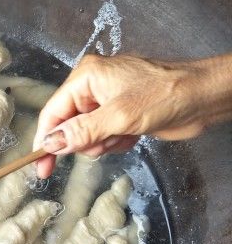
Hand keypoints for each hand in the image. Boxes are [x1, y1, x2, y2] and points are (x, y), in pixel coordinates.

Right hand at [34, 52, 229, 177]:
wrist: (202, 98)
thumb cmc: (165, 96)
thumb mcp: (119, 117)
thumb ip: (82, 132)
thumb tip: (52, 143)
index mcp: (86, 77)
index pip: (53, 112)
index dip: (46, 140)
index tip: (40, 166)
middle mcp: (92, 86)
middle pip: (69, 126)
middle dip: (86, 141)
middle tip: (107, 141)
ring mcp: (107, 100)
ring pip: (87, 135)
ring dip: (104, 143)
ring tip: (125, 134)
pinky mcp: (120, 113)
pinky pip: (104, 137)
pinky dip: (116, 141)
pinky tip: (134, 134)